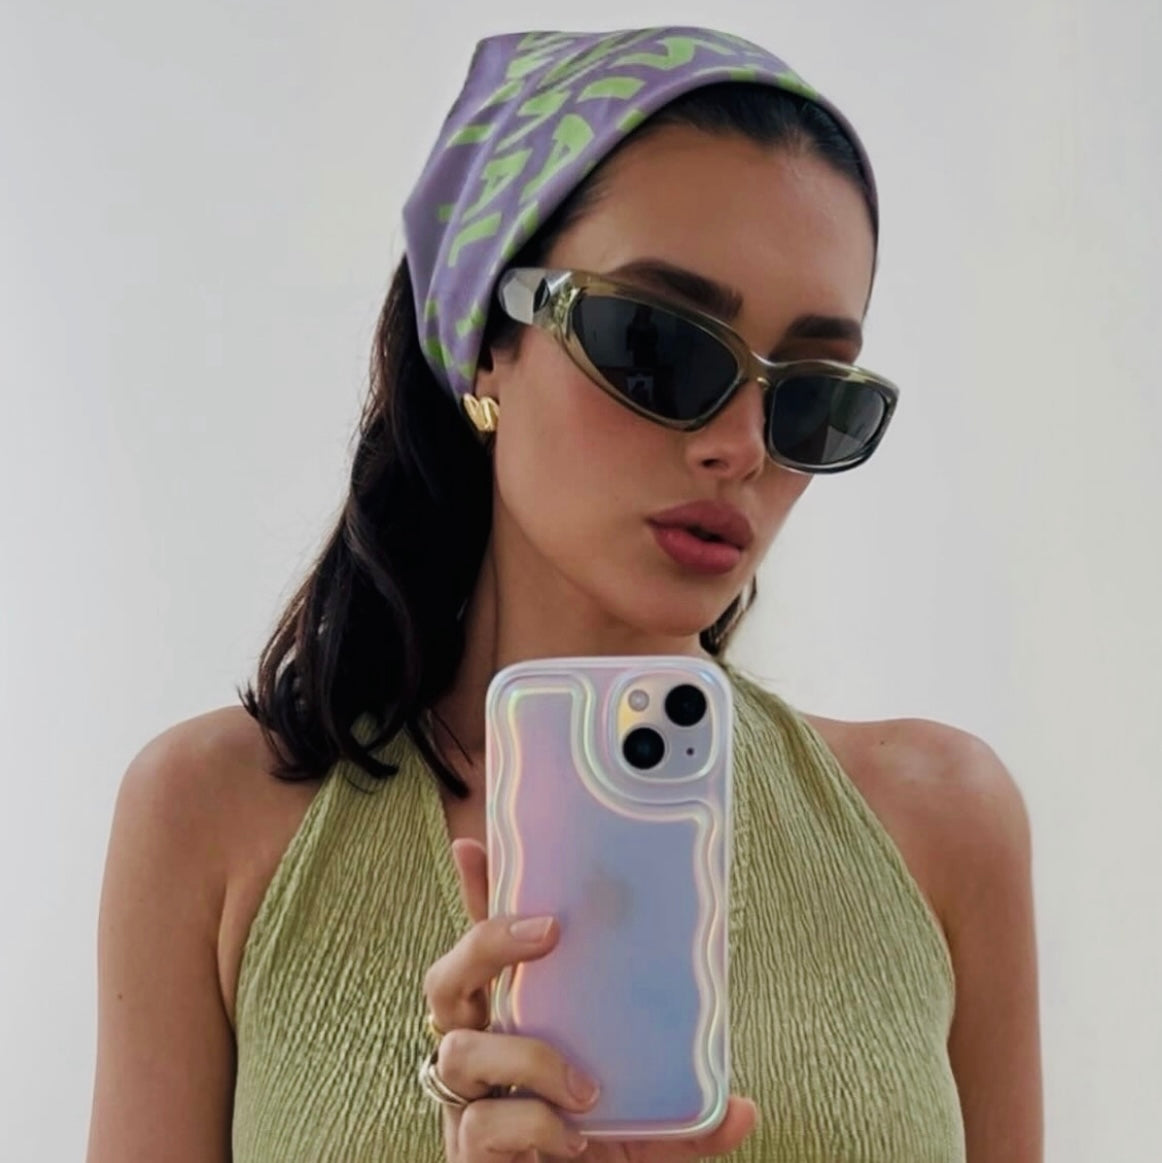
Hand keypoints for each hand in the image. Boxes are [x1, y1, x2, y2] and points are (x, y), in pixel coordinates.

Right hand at [422, 837, 758, 1160]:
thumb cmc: (592, 1156)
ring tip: (587, 1088)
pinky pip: (483, 1123)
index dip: (475, 895)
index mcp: (514, 1024)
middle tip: (548, 932)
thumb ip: (684, 1118)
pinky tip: (571, 1138)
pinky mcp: (467, 1151)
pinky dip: (533, 1123)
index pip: (486, 949)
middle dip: (486, 943)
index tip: (476, 842)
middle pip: (445, 979)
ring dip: (528, 1060)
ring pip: (457, 1051)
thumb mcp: (641, 1129)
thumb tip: (744, 1108)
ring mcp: (466, 1102)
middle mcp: (480, 1054)